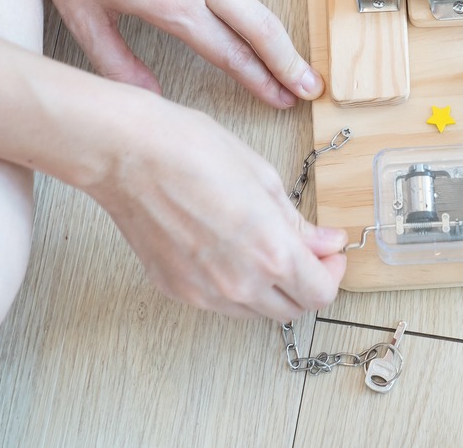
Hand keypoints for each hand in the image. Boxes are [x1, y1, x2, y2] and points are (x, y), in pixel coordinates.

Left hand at [0, 0, 322, 107]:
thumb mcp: (83, 17)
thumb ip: (119, 66)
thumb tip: (149, 100)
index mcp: (170, 2)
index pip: (230, 53)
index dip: (260, 82)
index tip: (281, 99)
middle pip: (263, 24)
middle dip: (290, 60)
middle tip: (310, 84)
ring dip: (238, 8)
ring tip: (201, 6)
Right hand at [85, 93, 346, 319]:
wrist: (128, 154)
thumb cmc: (193, 151)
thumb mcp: (263, 177)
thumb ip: (298, 222)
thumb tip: (327, 242)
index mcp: (271, 252)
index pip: (321, 294)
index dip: (333, 275)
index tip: (330, 254)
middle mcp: (239, 283)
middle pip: (292, 310)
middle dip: (307, 284)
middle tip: (306, 254)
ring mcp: (204, 293)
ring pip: (256, 312)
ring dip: (272, 290)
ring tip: (266, 249)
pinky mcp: (176, 290)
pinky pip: (220, 303)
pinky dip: (236, 287)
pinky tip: (230, 251)